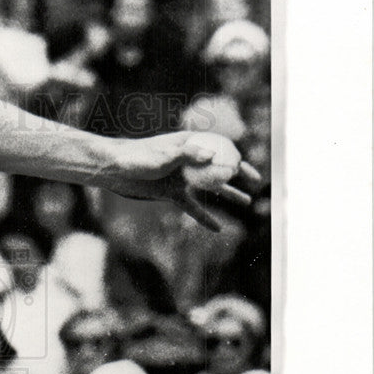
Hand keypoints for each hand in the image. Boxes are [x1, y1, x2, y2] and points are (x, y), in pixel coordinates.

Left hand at [103, 132, 261, 230]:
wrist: (115, 170)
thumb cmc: (137, 157)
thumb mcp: (163, 155)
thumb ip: (187, 154)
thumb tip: (212, 156)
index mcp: (190, 146)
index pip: (219, 149)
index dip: (235, 156)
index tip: (246, 166)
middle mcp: (189, 162)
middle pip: (220, 168)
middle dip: (240, 175)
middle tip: (257, 182)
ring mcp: (181, 179)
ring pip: (211, 189)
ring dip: (229, 195)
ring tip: (247, 201)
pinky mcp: (172, 194)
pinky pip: (194, 208)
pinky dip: (206, 218)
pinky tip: (219, 228)